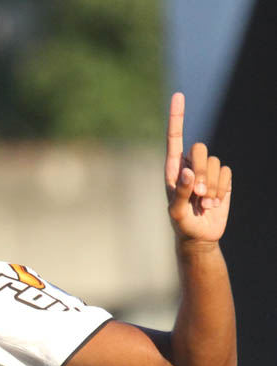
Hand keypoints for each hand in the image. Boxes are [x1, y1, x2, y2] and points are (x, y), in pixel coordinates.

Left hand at [165, 92, 232, 243]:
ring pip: (216, 162)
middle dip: (203, 171)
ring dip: (213, 185)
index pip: (174, 138)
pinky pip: (227, 172)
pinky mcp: (222, 179)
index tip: (179, 95)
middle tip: (198, 194)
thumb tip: (188, 172)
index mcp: (173, 169)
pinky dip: (222, 189)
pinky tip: (214, 202)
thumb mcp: (176, 212)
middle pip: (201, 149)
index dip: (177, 117)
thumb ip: (179, 193)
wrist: (200, 236)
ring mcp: (207, 171)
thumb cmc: (181, 225)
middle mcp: (189, 165)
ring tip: (204, 203)